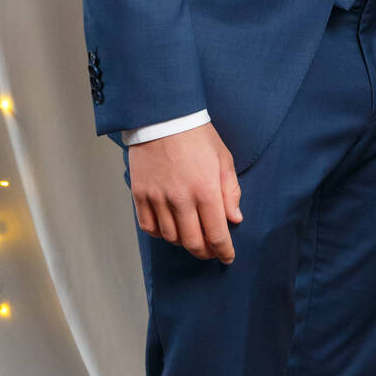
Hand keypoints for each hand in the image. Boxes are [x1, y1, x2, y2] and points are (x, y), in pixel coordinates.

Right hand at [129, 122, 242, 262]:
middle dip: (205, 252)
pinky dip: (160, 234)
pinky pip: (149, 227)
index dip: (224, 251)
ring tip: (192, 236)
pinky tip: (170, 228)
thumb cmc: (197, 136)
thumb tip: (234, 218)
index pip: (216, 234)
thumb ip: (230, 191)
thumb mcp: (224, 159)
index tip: (227, 257)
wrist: (163, 118)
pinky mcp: (140, 195)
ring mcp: (158, 198)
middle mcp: (181, 199)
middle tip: (211, 251)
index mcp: (206, 191)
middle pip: (193, 242)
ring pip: (171, 238)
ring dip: (184, 242)